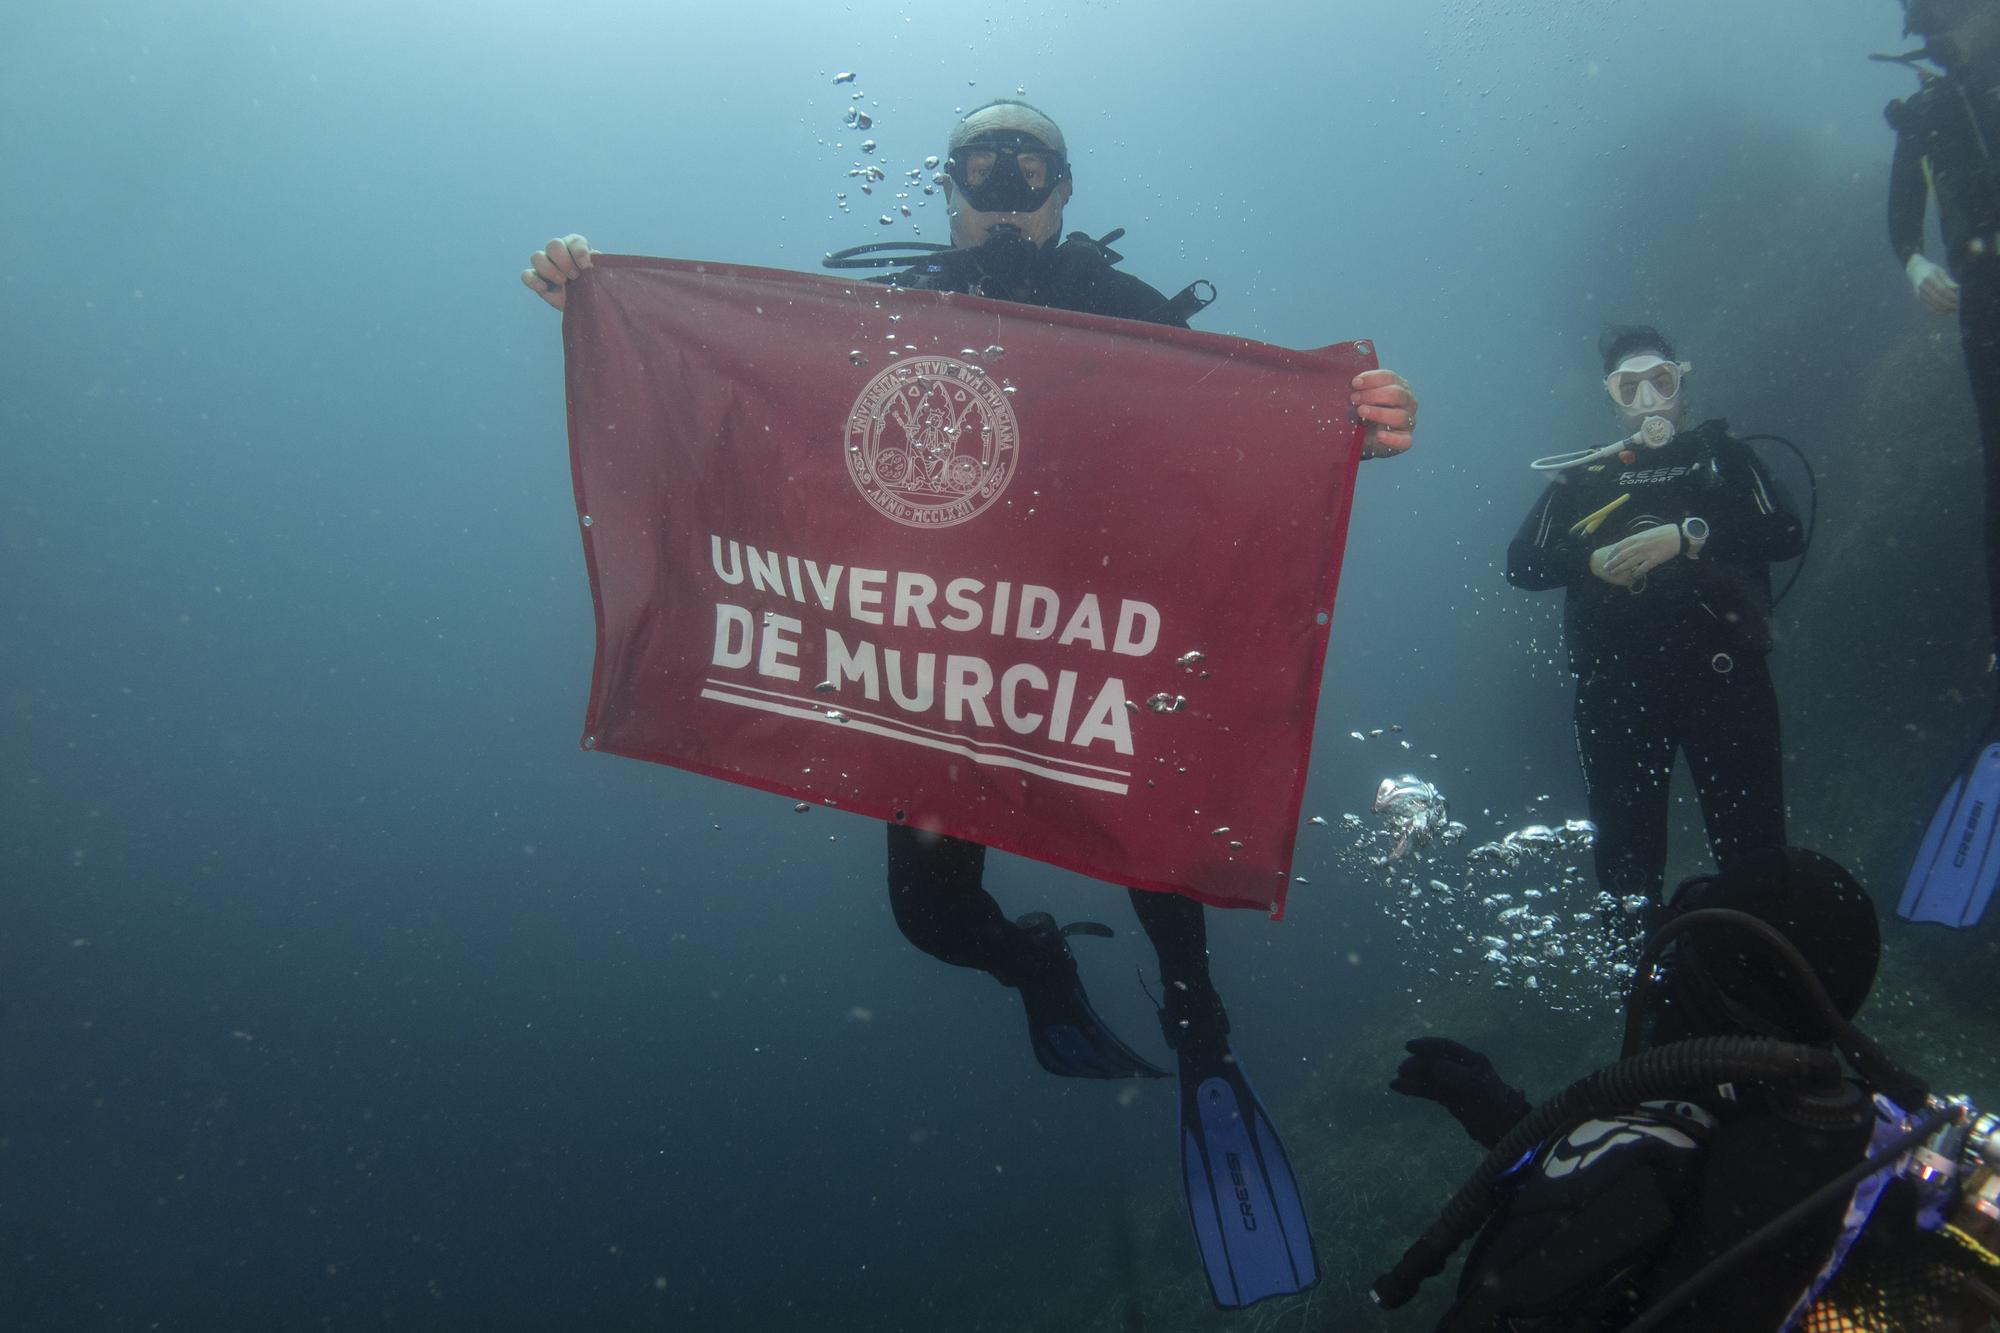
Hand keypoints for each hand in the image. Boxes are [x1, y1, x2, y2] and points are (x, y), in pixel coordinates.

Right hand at [522, 234, 594, 310]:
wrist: (586, 305)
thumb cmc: (595, 288)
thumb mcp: (600, 278)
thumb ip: (599, 267)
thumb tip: (593, 257)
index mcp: (575, 247)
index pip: (574, 241)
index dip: (579, 252)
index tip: (586, 266)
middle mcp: (559, 252)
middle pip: (553, 245)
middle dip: (564, 261)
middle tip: (574, 276)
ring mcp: (545, 264)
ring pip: (537, 257)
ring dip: (549, 269)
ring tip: (563, 282)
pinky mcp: (536, 279)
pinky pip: (526, 275)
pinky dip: (533, 280)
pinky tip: (544, 288)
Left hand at [1353, 369, 1416, 458]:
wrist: (1365, 438)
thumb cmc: (1363, 412)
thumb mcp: (1360, 399)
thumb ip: (1358, 390)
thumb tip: (1351, 384)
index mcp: (1399, 386)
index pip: (1390, 377)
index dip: (1372, 379)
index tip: (1354, 383)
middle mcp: (1407, 402)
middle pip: (1396, 394)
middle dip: (1373, 395)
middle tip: (1353, 398)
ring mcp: (1408, 422)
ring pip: (1400, 416)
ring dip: (1379, 413)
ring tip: (1361, 412)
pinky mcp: (1405, 440)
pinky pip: (1404, 440)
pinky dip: (1392, 438)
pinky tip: (1379, 435)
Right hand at [1390, 1036, 1529, 1146]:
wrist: (1507, 1131)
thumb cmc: (1498, 1107)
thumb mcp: (1480, 1088)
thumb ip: (1459, 1075)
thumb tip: (1435, 1066)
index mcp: (1472, 1061)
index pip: (1446, 1048)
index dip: (1427, 1045)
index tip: (1409, 1047)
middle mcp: (1461, 1069)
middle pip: (1434, 1061)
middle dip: (1418, 1063)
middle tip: (1402, 1071)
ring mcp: (1454, 1084)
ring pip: (1428, 1076)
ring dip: (1413, 1076)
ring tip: (1398, 1079)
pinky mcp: (1449, 1098)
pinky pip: (1428, 1090)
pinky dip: (1414, 1088)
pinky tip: (1399, 1087)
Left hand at [1592, 523, 1682, 586]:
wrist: (1677, 536)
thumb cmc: (1662, 533)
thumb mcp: (1645, 534)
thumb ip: (1636, 540)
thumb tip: (1627, 545)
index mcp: (1636, 538)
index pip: (1619, 546)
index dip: (1612, 554)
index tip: (1607, 559)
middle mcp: (1638, 546)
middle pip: (1621, 556)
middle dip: (1612, 563)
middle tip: (1605, 568)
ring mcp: (1646, 553)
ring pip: (1629, 563)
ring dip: (1620, 569)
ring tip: (1613, 573)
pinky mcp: (1654, 560)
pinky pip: (1642, 568)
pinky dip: (1636, 573)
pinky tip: (1632, 577)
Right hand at [1907, 254, 1960, 313]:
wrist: (1914, 270)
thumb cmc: (1930, 269)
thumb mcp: (1940, 271)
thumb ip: (1948, 280)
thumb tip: (1957, 288)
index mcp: (1929, 277)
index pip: (1941, 290)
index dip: (1950, 296)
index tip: (1957, 300)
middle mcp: (1923, 286)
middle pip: (1937, 299)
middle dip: (1948, 304)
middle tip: (1956, 307)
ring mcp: (1919, 293)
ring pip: (1932, 304)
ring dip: (1943, 309)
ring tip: (1952, 310)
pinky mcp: (1918, 298)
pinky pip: (1927, 307)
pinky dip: (1937, 311)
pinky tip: (1944, 311)